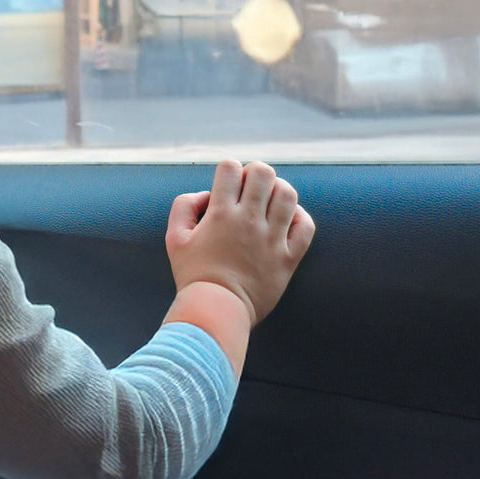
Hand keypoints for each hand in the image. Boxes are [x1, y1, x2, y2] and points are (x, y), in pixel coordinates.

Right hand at [165, 160, 314, 325]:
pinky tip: (285, 221)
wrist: (218, 311)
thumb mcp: (174, 238)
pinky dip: (299, 217)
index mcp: (220, 213)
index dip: (228, 170)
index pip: (230, 167)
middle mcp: (248, 221)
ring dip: (277, 190)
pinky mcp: (288, 258)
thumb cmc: (194, 275)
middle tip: (249, 190)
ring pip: (287, 194)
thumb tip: (206, 195)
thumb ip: (184, 206)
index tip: (227, 186)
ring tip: (268, 203)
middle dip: (255, 174)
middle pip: (263, 173)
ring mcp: (272, 239)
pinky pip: (305, 226)